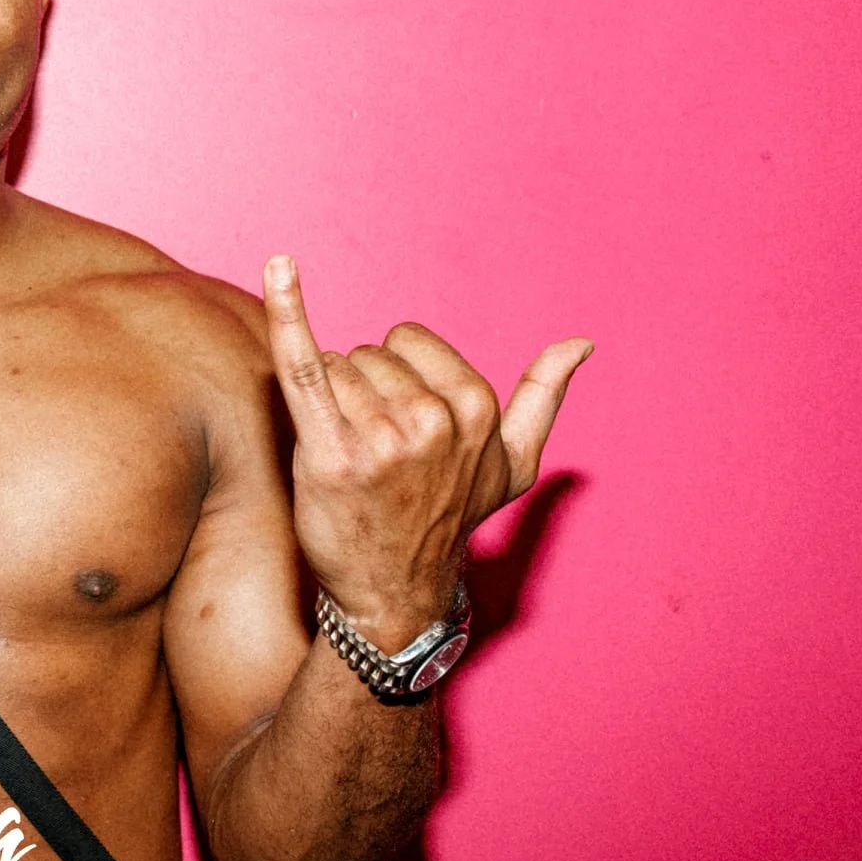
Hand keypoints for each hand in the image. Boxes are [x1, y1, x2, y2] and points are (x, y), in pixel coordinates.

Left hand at [262, 256, 590, 645]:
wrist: (392, 592)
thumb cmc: (448, 519)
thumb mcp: (513, 465)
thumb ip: (543, 398)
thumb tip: (581, 343)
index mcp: (475, 408)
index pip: (406, 341)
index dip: (395, 378)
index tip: (402, 426)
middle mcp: (431, 421)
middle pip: (366, 355)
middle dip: (360, 394)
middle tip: (372, 453)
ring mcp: (380, 439)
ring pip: (331, 370)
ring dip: (328, 407)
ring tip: (348, 458)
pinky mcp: (328, 453)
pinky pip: (303, 365)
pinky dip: (289, 312)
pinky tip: (279, 268)